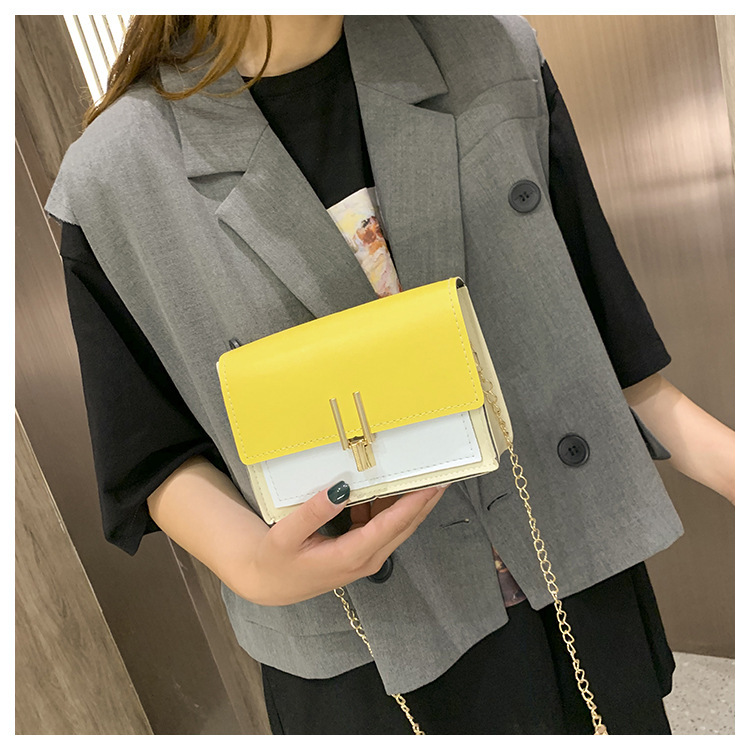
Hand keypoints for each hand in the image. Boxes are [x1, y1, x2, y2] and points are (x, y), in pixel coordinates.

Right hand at [241, 482, 448, 605]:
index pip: (390, 526)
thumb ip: (312, 512)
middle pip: (404, 526)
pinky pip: (384, 527)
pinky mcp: (362, 552)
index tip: (432, 484)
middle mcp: (366, 559)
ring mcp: (366, 557)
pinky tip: (389, 486)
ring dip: (411, 502)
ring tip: (424, 473)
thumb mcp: (285, 536)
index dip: (413, 504)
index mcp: (350, 556)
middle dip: (424, 501)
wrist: (270, 582)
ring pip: (397, 526)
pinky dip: (390, 506)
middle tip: (443, 473)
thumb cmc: (276, 560)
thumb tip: (340, 488)